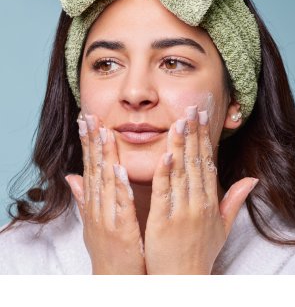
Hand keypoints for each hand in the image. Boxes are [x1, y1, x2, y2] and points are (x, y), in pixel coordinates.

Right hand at [65, 113, 145, 274]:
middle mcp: (97, 207)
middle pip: (94, 169)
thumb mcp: (93, 220)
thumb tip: (71, 176)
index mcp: (95, 202)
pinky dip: (120, 188)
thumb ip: (84, 196)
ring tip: (104, 133)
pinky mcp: (121, 231)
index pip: (90, 166)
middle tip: (91, 116)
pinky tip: (120, 169)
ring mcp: (107, 218)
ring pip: (106, 182)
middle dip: (92, 142)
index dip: (88, 143)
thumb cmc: (109, 247)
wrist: (114, 279)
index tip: (87, 120)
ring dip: (105, 157)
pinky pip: (121, 206)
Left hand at [144, 105, 258, 273]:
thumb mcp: (222, 227)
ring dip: (181, 146)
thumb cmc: (200, 252)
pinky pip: (164, 193)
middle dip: (195, 133)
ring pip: (182, 172)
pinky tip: (166, 154)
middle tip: (193, 108)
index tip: (203, 118)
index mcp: (210, 202)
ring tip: (180, 121)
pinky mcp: (163, 222)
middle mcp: (199, 203)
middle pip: (196, 162)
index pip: (207, 163)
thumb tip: (252, 180)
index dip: (205, 139)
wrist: (183, 280)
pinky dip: (165, 173)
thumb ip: (234, 200)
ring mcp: (182, 212)